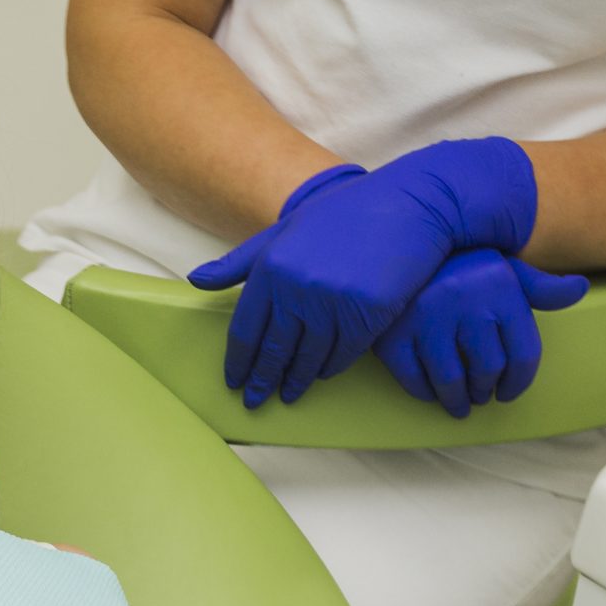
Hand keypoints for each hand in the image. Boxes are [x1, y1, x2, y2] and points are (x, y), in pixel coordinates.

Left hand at [188, 138, 540, 409]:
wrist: (410, 203)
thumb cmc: (345, 216)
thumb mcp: (285, 230)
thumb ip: (239, 261)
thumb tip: (196, 280)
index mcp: (270, 268)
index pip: (245, 329)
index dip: (238, 361)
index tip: (234, 381)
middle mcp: (296, 287)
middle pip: (273, 350)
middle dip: (262, 380)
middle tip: (255, 401)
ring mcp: (332, 301)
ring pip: (307, 357)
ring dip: (296, 380)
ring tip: (288, 395)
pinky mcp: (367, 313)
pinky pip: (342, 354)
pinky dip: (330, 368)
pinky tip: (322, 375)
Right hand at [374, 248, 589, 418]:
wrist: (396, 246)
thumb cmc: (458, 265)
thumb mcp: (502, 268)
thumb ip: (539, 287)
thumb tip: (580, 288)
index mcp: (500, 287)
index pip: (523, 353)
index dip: (519, 382)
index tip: (507, 393)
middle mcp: (465, 302)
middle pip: (487, 370)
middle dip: (485, 390)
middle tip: (480, 395)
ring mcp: (425, 319)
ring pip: (450, 381)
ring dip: (457, 401)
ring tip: (459, 404)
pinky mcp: (392, 334)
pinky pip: (413, 378)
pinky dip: (425, 392)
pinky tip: (431, 391)